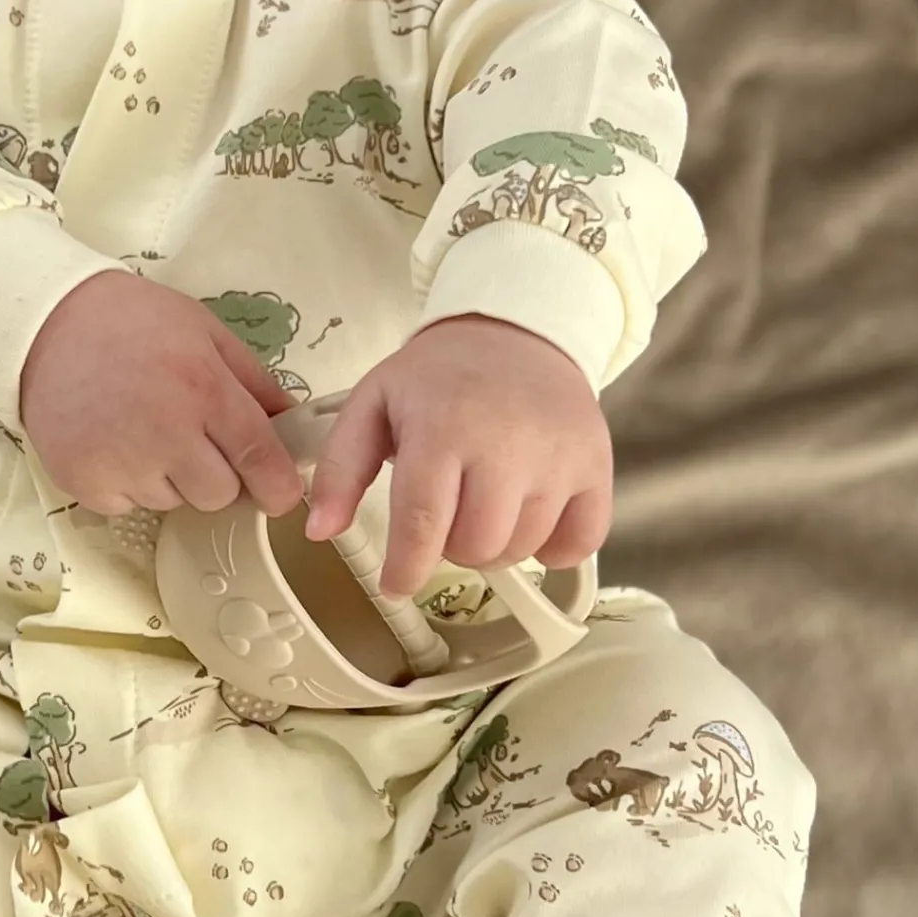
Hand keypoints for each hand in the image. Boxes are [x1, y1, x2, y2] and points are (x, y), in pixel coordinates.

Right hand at [20, 271, 304, 518]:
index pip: (260, 460)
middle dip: (217, 473)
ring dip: (169, 477)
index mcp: (204, 388)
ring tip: (142, 427)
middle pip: (219, 495)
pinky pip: (129, 505)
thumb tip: (295, 426)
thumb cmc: (133, 320)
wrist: (46, 322)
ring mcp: (122, 463)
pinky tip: (113, 440)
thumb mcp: (206, 332)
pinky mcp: (85, 483)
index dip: (278, 487)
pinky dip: (128, 483)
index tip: (280, 492)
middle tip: (191, 434)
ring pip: (173, 502)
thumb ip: (256, 382)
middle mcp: (166, 433)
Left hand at [303, 316, 611, 598]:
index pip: (423, 523)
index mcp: (444, 425)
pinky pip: (578, 544)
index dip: (405, 567)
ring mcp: (560, 456)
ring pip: (523, 550)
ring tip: (483, 499)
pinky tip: (529, 510)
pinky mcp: (597, 465)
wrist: (515, 332)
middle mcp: (508, 443)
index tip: (395, 584)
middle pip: (476, 546)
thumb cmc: (439, 374)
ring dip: (497, 543)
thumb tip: (320, 530)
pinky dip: (552, 546)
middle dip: (451, 545)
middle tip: (445, 510)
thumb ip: (342, 465)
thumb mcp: (375, 401)